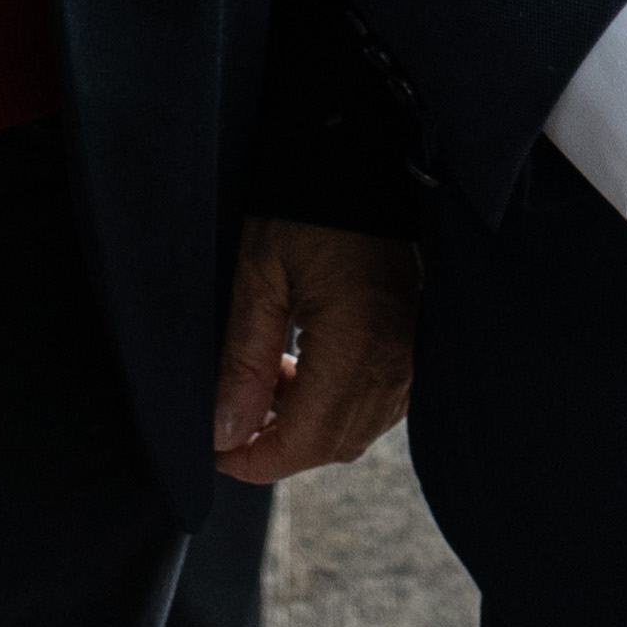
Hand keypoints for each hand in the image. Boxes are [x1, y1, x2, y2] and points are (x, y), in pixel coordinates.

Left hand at [210, 218, 417, 483]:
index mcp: (357, 344)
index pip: (305, 440)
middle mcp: (395, 363)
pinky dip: (330, 409)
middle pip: (332, 445)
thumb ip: (243, 359)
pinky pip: (373, 408)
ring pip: (354, 433)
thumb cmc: (304, 209)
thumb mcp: (257, 274)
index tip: (215, 453)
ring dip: (303, 428)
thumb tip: (224, 432)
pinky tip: (296, 375)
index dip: (256, 460)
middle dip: (275, 448)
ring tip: (258, 387)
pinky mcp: (412, 352)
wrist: (358, 166)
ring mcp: (410, 360)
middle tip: (226, 423)